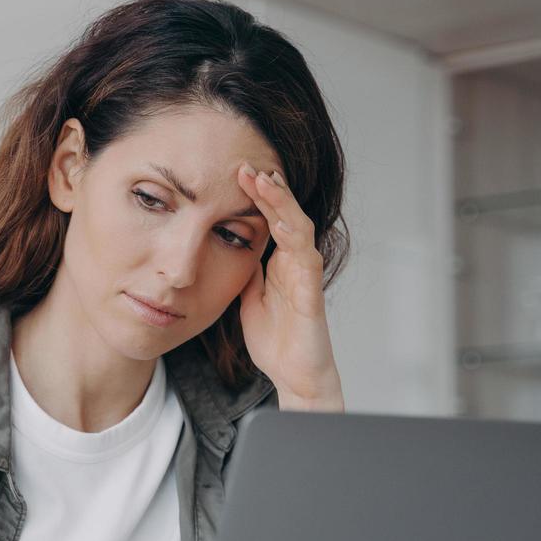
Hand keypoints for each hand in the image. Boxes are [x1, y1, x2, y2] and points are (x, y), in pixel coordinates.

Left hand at [235, 163, 344, 411]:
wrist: (294, 375)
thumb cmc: (276, 340)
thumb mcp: (248, 299)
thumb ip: (244, 272)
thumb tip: (228, 247)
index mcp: (280, 263)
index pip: (270, 219)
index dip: (255, 196)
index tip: (234, 173)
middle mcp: (296, 263)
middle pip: (285, 215)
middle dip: (267, 189)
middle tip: (246, 166)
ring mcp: (306, 276)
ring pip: (298, 228)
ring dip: (282, 204)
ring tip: (264, 182)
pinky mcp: (311, 294)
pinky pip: (305, 260)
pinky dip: (294, 238)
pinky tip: (280, 222)